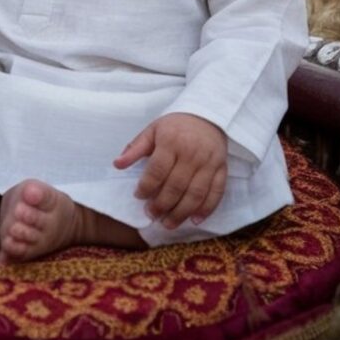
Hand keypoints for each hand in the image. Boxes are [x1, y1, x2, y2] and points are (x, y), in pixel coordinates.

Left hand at [113, 114, 226, 229]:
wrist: (207, 115)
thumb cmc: (176, 126)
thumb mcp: (153, 130)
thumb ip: (135, 148)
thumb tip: (117, 164)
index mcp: (171, 141)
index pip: (157, 170)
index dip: (146, 187)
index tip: (138, 196)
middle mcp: (192, 153)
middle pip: (176, 186)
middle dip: (162, 205)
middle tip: (151, 215)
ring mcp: (209, 162)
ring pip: (196, 194)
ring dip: (181, 213)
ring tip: (168, 224)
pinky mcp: (222, 169)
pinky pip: (216, 192)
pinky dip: (206, 209)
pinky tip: (194, 220)